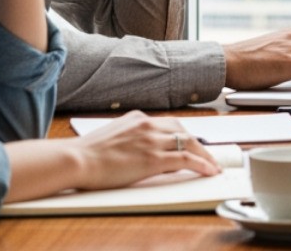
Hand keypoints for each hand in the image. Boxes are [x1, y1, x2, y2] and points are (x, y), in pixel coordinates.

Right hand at [70, 111, 219, 189]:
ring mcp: (152, 141)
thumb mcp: (112, 136)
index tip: (191, 143)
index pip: (169, 124)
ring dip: (204, 155)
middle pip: (183, 131)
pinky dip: (201, 164)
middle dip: (198, 143)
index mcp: (138, 118)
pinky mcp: (154, 159)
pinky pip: (186, 160)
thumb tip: (137, 149)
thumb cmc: (86, 153)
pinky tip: (209, 171)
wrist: (77, 159)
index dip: (183, 135)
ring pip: (189, 143)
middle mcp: (148, 125)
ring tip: (213, 165)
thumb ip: (129, 137)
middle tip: (207, 155)